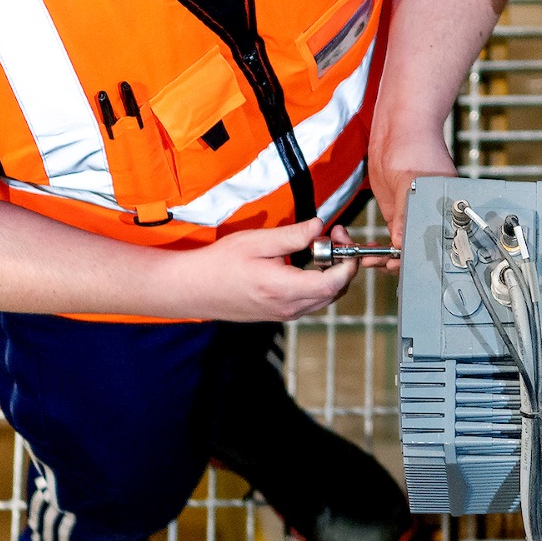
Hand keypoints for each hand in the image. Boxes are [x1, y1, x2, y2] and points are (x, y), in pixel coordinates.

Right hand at [164, 219, 358, 321]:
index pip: (334, 282)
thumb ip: (292, 235)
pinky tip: (307, 263)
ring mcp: (284, 314)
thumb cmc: (220, 263)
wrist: (193, 288)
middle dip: (343, 263)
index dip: (347, 260)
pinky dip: (319, 283)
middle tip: (333, 235)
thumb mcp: (257, 241)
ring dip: (332, 274)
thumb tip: (319, 226)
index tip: (341, 235)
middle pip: (335, 291)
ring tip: (320, 247)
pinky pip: (310, 301)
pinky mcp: (279, 314)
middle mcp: (288, 307)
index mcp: (284, 289)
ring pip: (325, 298)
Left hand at [368, 135, 456, 271]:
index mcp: (444, 208)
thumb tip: (402, 245)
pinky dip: (379, 247)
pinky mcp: (399, 214)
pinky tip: (364, 250)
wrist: (398, 124)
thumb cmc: (415, 143)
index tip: (399, 266)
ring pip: (402, 247)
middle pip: (419, 249)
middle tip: (378, 264)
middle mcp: (431, 215)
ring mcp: (414, 216)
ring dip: (383, 256)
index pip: (436, 243)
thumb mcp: (408, 181)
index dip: (417, 258)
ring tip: (365, 258)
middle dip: (397, 262)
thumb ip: (405, 214)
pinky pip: (392, 238)